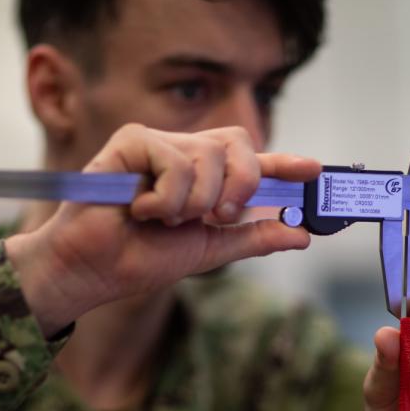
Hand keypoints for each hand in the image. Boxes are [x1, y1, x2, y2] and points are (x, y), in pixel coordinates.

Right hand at [3, 124, 320, 335]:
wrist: (94, 269)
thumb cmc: (140, 258)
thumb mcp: (209, 251)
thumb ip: (252, 239)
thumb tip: (300, 234)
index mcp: (203, 178)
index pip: (251, 161)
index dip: (284, 162)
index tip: (315, 170)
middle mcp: (184, 153)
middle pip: (239, 145)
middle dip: (238, 187)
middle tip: (216, 217)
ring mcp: (158, 144)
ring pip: (208, 157)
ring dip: (192, 204)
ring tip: (160, 220)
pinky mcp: (132, 141)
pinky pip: (175, 161)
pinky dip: (165, 198)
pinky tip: (138, 210)